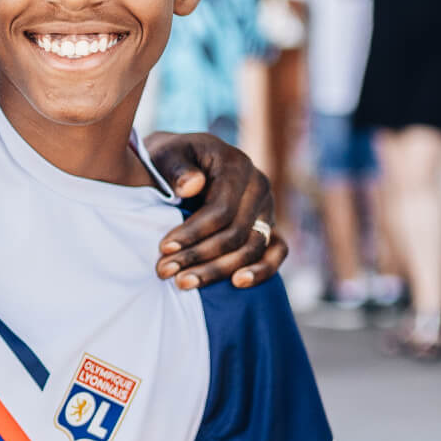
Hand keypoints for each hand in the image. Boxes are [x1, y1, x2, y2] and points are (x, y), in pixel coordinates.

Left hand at [145, 131, 285, 290]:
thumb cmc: (172, 160)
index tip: (164, 248)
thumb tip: (191, 186)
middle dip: (199, 256)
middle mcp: (258, 186)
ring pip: (252, 248)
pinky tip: (237, 283)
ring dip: (218, 270)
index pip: (221, 209)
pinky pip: (276, 252)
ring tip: (184, 283)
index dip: (193, 232)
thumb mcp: (167, 156)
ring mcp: (267, 208)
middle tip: (165, 272)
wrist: (184, 161)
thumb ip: (177, 169)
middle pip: (236, 233)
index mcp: (237, 165)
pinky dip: (261, 270)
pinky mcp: (268, 226)